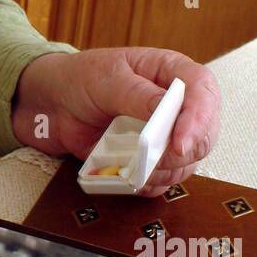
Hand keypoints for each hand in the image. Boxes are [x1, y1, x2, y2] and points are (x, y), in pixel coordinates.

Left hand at [11, 47, 220, 196]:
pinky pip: (162, 180)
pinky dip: (147, 183)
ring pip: (186, 163)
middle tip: (154, 159)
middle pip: (204, 134)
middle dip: (182, 152)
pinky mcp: (149, 158)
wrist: (53, 103)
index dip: (199, 119)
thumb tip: (167, 110)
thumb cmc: (81, 79)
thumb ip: (138, 94)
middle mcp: (175, 105)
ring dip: (162, 171)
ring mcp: (164, 134)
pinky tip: (127, 174)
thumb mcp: (107, 79)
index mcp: (170, 73)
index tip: (180, 142)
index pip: (203, 92)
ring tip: (130, 163)